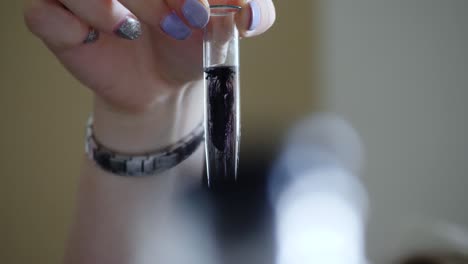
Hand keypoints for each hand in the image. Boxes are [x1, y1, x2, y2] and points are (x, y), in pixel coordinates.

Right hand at [24, 0, 275, 112]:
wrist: (165, 84)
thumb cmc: (190, 43)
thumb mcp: (225, 25)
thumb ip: (250, 10)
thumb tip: (251, 14)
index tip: (198, 10)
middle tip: (178, 21)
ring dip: (105, 6)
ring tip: (133, 31)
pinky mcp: (54, 20)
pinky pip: (44, 13)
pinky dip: (69, 27)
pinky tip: (93, 39)